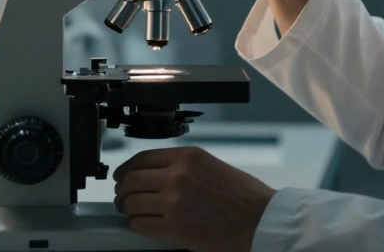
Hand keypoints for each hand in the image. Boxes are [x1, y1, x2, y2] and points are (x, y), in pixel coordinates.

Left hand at [113, 146, 275, 251]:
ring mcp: (174, 202)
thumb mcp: (211, 166)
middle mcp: (177, 175)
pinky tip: (140, 225)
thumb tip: (156, 175)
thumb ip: (183, 167)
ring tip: (129, 212)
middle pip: (132, 180)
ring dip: (126, 209)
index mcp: (188, 156)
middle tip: (121, 196)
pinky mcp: (174, 227)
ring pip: (132, 203)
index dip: (126, 169)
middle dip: (122, 190)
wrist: (262, 220)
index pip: (142, 158)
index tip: (121, 176)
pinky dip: (136, 225)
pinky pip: (141, 224)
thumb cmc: (244, 197)